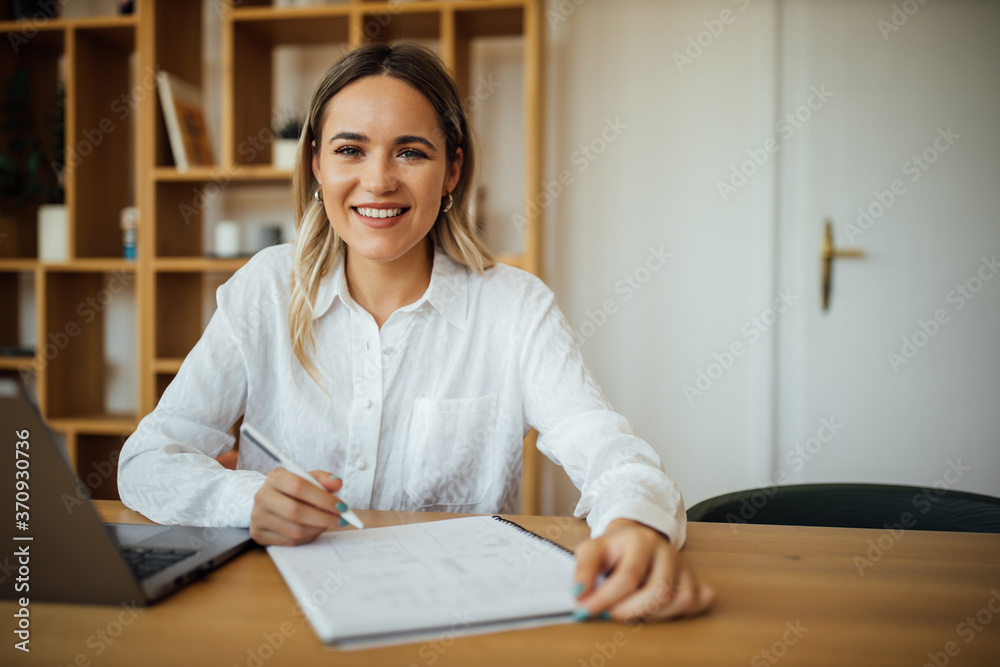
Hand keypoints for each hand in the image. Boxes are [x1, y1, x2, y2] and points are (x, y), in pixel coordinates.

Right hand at [250, 469, 344, 545]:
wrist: (272, 501)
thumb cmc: (294, 490)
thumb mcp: (309, 478)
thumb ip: (324, 479)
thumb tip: (336, 482)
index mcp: (275, 478)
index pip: (298, 486)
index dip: (323, 498)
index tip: (341, 506)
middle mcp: (262, 497)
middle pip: (295, 511)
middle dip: (323, 517)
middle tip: (340, 520)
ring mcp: (258, 517)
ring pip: (294, 530)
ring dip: (317, 529)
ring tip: (328, 523)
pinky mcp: (259, 534)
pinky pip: (290, 541)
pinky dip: (308, 537)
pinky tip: (314, 530)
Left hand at [572, 518, 714, 621]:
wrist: (636, 537)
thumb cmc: (612, 548)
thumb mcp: (591, 550)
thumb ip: (583, 571)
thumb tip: (579, 597)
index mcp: (641, 540)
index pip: (629, 576)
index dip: (606, 598)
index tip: (586, 611)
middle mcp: (667, 551)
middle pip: (659, 592)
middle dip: (630, 611)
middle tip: (609, 615)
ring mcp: (684, 565)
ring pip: (678, 600)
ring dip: (651, 615)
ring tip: (629, 610)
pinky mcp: (693, 579)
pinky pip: (695, 601)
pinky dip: (679, 612)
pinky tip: (658, 611)